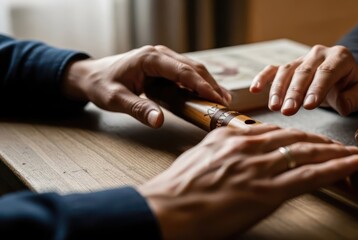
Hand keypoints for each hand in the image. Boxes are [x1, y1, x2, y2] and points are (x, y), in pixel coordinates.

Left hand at [63, 45, 230, 127]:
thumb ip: (138, 109)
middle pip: (192, 68)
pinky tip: (207, 96)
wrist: (90, 76)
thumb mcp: (116, 99)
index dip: (201, 84)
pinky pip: (185, 74)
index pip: (182, 71)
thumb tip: (160, 121)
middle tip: (225, 102)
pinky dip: (197, 85)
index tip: (216, 97)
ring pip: (192, 70)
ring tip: (222, 100)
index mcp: (149, 58)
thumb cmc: (101, 84)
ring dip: (207, 84)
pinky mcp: (163, 67)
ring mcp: (162, 60)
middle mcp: (159, 55)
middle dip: (211, 84)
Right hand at [139, 125, 357, 238]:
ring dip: (332, 153)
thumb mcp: (198, 159)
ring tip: (348, 154)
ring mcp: (258, 167)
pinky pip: (308, 176)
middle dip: (318, 141)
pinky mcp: (267, 191)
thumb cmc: (176, 190)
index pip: (272, 131)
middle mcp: (247, 146)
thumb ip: (220, 152)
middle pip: (293, 137)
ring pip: (306, 153)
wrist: (166, 210)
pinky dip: (333, 169)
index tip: (306, 139)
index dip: (294, 135)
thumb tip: (234, 154)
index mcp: (229, 138)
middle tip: (335, 145)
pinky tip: (348, 166)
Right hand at [250, 45, 357, 115]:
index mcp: (340, 58)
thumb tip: (341, 105)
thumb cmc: (349, 87)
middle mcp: (318, 54)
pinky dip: (263, 78)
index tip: (309, 106)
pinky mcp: (288, 65)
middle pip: (303, 72)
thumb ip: (352, 100)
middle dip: (294, 93)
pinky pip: (273, 69)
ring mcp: (301, 58)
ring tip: (274, 107)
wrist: (341, 76)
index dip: (317, 89)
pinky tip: (254, 89)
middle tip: (288, 111)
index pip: (326, 73)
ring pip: (286, 71)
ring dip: (278, 90)